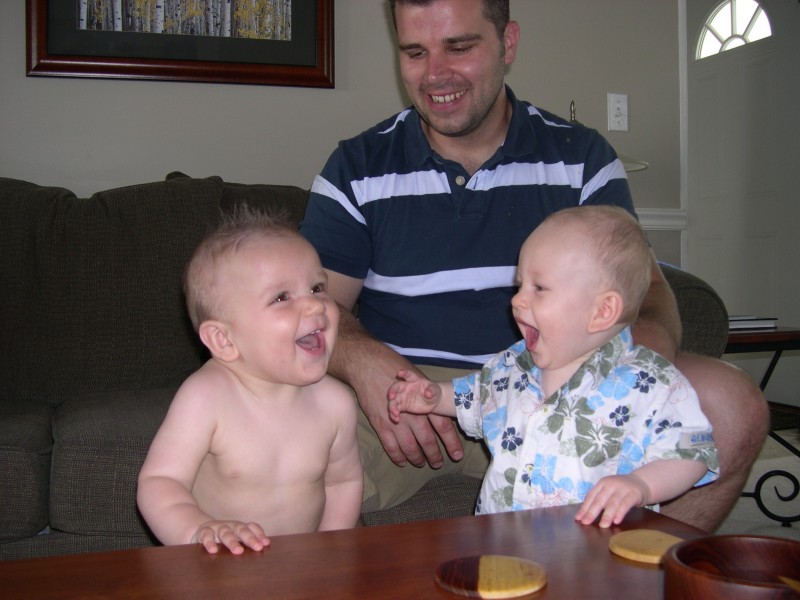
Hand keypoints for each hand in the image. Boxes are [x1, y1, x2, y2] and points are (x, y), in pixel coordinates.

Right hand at [193, 520, 270, 554]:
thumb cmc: (223, 538)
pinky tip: (213, 550)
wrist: (200, 529)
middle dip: (250, 538)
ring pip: (225, 533)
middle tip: (258, 547)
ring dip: (232, 541)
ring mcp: (217, 528)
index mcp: (239, 527)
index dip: (259, 534)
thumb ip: (246, 543)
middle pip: (241, 529)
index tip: (266, 544)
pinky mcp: (204, 532)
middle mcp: (230, 526)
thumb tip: (263, 550)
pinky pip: (207, 535)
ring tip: (238, 551)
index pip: (251, 527)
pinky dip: (210, 542)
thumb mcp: (235, 538)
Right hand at [331, 308, 463, 467]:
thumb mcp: (418, 378)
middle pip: (427, 440)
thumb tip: (443, 406)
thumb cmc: (395, 369)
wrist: (368, 366)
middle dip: (434, 455)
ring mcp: (396, 421)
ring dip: (417, 458)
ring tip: (421, 463)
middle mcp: (413, 413)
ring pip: (410, 447)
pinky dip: (398, 457)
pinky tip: (402, 462)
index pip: (443, 426)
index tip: (457, 455)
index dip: (451, 442)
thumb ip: (429, 395)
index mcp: (425, 401)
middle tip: (438, 464)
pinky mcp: (381, 425)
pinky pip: (391, 447)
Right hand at [387, 368, 442, 422]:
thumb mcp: (434, 390)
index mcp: (414, 380)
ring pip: (393, 400)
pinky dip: (394, 414)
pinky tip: (396, 419)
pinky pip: (395, 409)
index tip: (399, 373)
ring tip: (395, 413)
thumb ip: (431, 390)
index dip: (404, 373)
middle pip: (396, 388)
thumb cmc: (433, 391)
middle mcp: (405, 387)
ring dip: (392, 406)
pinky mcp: (402, 406)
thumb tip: (428, 393)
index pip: (408, 375)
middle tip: (391, 397)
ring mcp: (402, 396)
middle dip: (392, 391)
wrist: (432, 402)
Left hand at [574, 474, 650, 527]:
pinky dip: (620, 512)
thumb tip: (585, 515)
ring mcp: (622, 488)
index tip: (578, 519)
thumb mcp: (608, 492)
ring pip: (613, 502)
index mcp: (602, 483)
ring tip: (603, 526)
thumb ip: (599, 500)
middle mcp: (610, 484)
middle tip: (586, 523)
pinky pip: (626, 504)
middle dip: (592, 512)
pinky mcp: (633, 493)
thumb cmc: (621, 490)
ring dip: (607, 515)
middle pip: (600, 499)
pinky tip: (616, 521)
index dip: (584, 508)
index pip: (591, 496)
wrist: (641, 482)